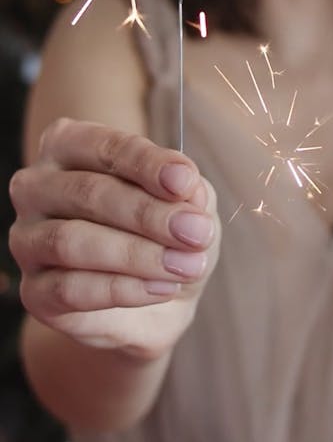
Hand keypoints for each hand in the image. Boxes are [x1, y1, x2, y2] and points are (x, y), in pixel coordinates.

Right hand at [9, 118, 220, 359]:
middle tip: (195, 232)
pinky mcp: (34, 291)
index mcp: (70, 144)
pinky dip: (123, 289)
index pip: (106, 147)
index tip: (185, 181)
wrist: (159, 297)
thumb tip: (188, 190)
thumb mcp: (187, 202)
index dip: (147, 164)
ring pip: (72, 241)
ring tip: (185, 265)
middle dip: (148, 213)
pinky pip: (70, 289)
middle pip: (88, 192)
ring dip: (137, 255)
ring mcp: (27, 239)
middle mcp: (38, 185)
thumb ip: (187, 190)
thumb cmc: (165, 231)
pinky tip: (162, 288)